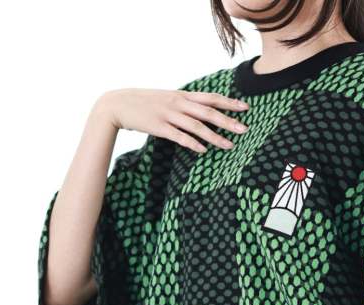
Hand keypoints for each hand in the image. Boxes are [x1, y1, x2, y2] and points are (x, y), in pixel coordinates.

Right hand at [94, 88, 249, 152]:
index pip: (210, 98)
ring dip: (215, 136)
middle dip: (228, 120)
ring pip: (197, 125)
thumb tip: (196, 111)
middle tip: (245, 129)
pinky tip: (203, 150)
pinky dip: (192, 143)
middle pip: (208, 112)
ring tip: (230, 146)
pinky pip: (179, 136)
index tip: (245, 107)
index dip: (228, 102)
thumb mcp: (165, 99)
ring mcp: (169, 115)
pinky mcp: (159, 127)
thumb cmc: (143, 103)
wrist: (118, 104)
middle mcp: (178, 103)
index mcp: (181, 95)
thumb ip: (182, 104)